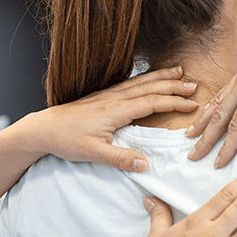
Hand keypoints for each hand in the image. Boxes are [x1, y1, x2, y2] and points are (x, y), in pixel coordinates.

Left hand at [36, 68, 198, 171]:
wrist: (42, 129)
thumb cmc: (66, 140)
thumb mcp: (93, 153)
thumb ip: (120, 158)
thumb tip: (146, 164)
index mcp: (115, 111)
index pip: (151, 103)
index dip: (174, 102)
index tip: (193, 104)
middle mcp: (113, 99)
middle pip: (149, 88)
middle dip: (173, 85)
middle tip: (194, 84)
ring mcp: (106, 96)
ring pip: (139, 83)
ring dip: (160, 77)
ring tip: (177, 71)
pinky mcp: (100, 98)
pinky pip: (127, 84)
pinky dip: (143, 79)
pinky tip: (147, 79)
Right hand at [185, 21, 236, 166]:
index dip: (227, 147)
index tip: (217, 163)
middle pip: (219, 114)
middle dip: (205, 137)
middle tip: (192, 154)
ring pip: (218, 100)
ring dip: (204, 119)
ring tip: (190, 134)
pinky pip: (225, 90)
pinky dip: (214, 104)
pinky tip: (210, 112)